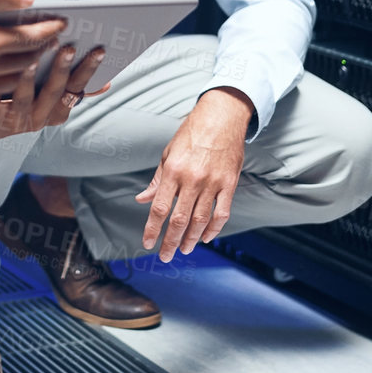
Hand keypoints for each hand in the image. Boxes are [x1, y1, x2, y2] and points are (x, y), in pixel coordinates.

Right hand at [0, 0, 67, 101]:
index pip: (32, 38)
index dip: (51, 30)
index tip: (63, 23)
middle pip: (28, 61)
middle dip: (46, 50)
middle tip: (60, 41)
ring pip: (15, 81)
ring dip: (32, 70)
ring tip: (43, 58)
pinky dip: (11, 85)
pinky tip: (16, 75)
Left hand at [0, 44, 106, 145]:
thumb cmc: (6, 96)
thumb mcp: (36, 88)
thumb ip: (61, 80)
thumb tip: (100, 76)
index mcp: (55, 108)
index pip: (80, 87)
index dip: (92, 70)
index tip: (101, 49)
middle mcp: (44, 117)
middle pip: (66, 90)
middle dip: (75, 66)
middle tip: (79, 44)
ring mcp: (25, 120)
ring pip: (46, 94)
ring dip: (54, 70)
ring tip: (58, 46)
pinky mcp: (3, 120)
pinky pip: (17, 98)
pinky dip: (25, 80)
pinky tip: (26, 62)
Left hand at [135, 87, 252, 261]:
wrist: (222, 116)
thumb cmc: (192, 133)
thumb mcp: (168, 153)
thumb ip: (157, 180)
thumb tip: (142, 199)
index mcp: (173, 171)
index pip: (159, 208)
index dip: (152, 229)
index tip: (148, 243)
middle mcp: (192, 179)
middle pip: (179, 219)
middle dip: (171, 241)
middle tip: (166, 255)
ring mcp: (212, 182)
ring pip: (200, 220)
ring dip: (191, 239)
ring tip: (185, 249)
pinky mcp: (229, 183)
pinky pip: (222, 213)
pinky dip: (214, 229)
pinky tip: (206, 237)